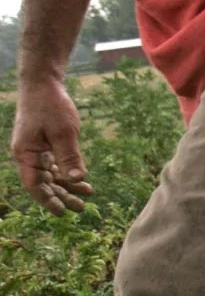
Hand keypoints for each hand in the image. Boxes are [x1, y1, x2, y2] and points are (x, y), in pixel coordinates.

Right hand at [10, 79, 92, 214]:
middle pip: (43, 183)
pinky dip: (67, 172)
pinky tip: (83, 180)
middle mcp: (27, 155)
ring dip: (67, 186)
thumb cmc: (50, 105)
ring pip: (50, 175)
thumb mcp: (63, 131)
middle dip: (61, 196)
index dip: (48, 200)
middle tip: (81, 208)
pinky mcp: (44, 144)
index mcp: (25, 154)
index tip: (63, 212)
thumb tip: (77, 178)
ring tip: (87, 195)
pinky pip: (54, 165)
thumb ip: (69, 155)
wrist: (43, 84)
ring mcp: (35, 150)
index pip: (34, 185)